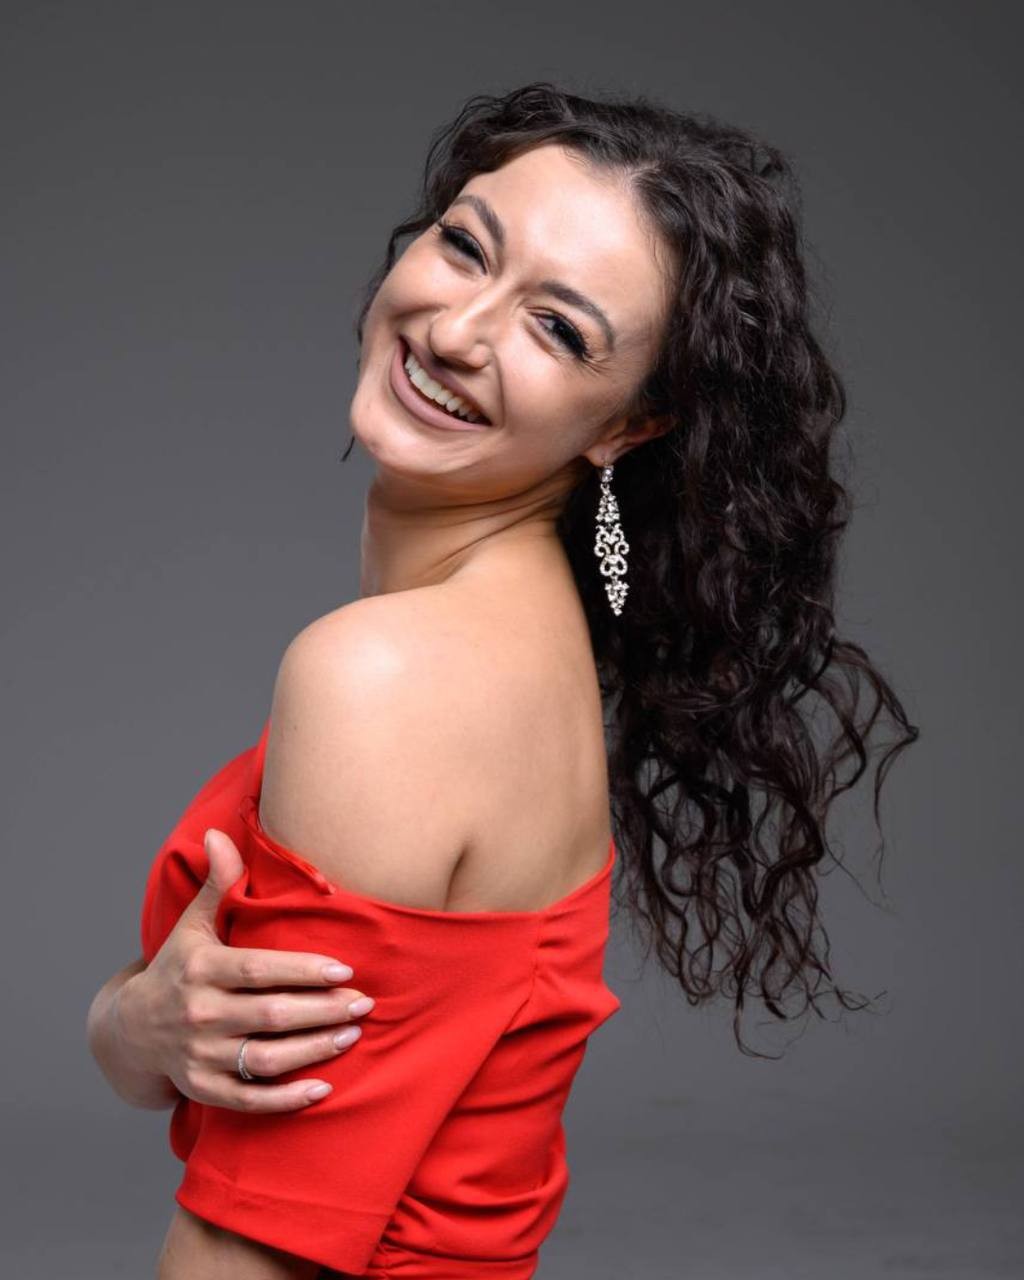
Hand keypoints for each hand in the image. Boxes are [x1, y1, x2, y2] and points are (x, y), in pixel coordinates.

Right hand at [118, 828, 373, 1111]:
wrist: (130, 1030)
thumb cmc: (177, 968)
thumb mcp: (192, 925)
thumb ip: (216, 884)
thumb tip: (219, 835)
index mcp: (201, 969)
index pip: (258, 970)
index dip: (302, 971)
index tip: (344, 970)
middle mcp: (199, 1014)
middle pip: (269, 1015)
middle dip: (321, 1011)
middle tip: (364, 1004)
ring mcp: (200, 1056)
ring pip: (264, 1058)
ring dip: (312, 1050)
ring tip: (351, 1035)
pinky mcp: (203, 1089)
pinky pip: (248, 1100)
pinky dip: (285, 1100)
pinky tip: (322, 1089)